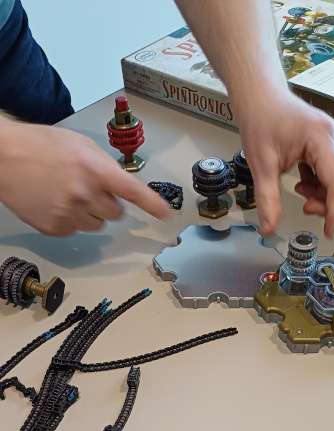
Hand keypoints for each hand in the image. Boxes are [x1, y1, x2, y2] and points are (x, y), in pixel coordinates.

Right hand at [0, 117, 170, 236]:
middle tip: (89, 189)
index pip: (133, 192)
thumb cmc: (40, 146)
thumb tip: (121, 185)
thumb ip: (104, 166)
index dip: (153, 205)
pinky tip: (55, 203)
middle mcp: (85, 193)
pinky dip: (70, 221)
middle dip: (107, 204)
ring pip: (97, 225)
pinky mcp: (54, 228)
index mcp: (95, 169)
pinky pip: (75, 231)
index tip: (167, 215)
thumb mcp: (80, 145)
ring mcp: (69, 213)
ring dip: (89, 214)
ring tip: (68, 194)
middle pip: (116, 214)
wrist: (4, 157)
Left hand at [236, 88, 333, 237]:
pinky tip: (303, 181)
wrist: (261, 98)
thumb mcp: (260, 164)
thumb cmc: (262, 120)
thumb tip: (269, 228)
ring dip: (326, 195)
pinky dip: (323, 185)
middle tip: (306, 208)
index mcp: (322, 139)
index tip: (329, 231)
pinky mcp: (332, 144)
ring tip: (300, 191)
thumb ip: (267, 199)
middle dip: (332, 204)